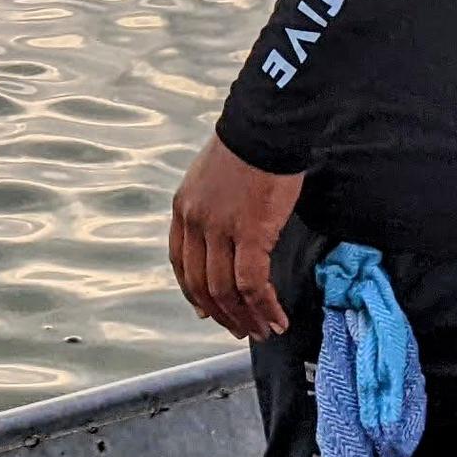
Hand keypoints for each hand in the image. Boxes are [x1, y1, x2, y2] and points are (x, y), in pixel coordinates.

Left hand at [170, 133, 302, 338]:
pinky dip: (264, 306)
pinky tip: (276, 317)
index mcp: (183, 208)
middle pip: (201, 285)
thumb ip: (210, 207)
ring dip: (245, 317)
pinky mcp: (251, 233)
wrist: (266, 126)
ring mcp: (220, 230)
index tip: (206, 311)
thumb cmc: (248, 145)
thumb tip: (220, 237)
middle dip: (221, 314)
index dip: (193, 293)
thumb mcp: (212, 175)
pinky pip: (253, 284)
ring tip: (262, 330)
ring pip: (225, 291)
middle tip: (240, 329)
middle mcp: (195, 223)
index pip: (180, 263)